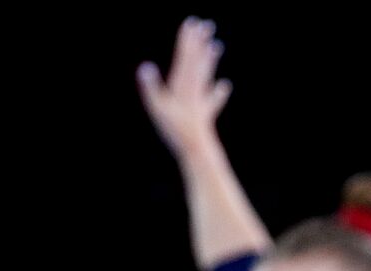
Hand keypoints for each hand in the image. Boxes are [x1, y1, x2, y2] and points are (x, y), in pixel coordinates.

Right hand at [136, 17, 231, 156]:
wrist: (196, 147)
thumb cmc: (175, 129)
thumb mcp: (157, 107)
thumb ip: (151, 87)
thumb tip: (145, 66)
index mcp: (182, 84)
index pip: (185, 56)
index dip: (187, 39)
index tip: (191, 22)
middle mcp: (194, 89)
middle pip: (197, 61)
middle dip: (200, 43)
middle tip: (206, 25)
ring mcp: (201, 100)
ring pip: (206, 76)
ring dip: (210, 60)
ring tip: (216, 46)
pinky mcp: (205, 114)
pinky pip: (212, 100)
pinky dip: (218, 92)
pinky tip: (225, 85)